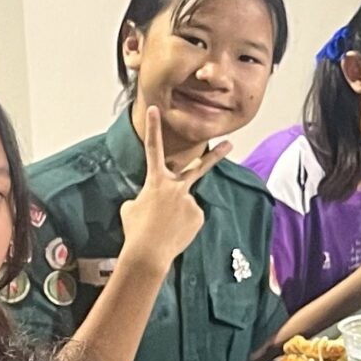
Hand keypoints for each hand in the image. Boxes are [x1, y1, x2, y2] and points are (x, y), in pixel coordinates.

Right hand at [118, 106, 229, 269]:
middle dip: (215, 155)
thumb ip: (145, 197)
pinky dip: (183, 226)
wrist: (148, 252)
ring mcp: (189, 200)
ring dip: (176, 216)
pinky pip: (191, 218)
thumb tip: (153, 201)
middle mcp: (175, 186)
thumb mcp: (131, 208)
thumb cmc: (136, 230)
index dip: (152, 128)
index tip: (154, 109)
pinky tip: (175, 233)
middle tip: (229, 144)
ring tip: (166, 227)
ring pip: (185, 204)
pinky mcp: (198, 215)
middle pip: (198, 167)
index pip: (153, 149)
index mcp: (155, 181)